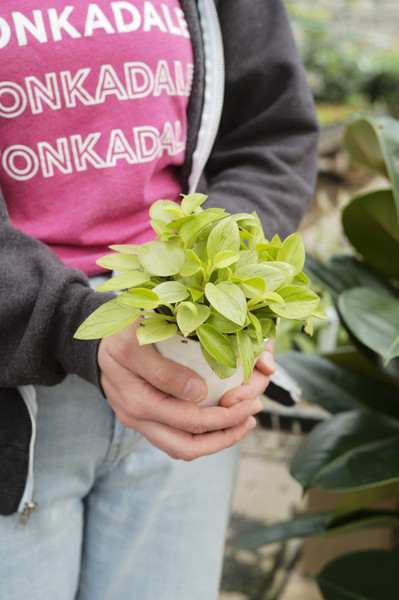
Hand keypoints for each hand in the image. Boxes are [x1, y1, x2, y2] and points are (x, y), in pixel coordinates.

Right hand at [97, 319, 263, 460]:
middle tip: (252, 416)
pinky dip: (201, 435)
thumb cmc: (117, 337)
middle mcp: (138, 419)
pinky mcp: (144, 420)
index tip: (250, 401)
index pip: (191, 421)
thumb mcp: (136, 345)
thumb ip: (164, 372)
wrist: (93, 344)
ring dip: (216, 440)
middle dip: (226, 435)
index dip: (226, 417)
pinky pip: (175, 439)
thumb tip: (199, 394)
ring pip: (182, 448)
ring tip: (243, 422)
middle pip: (188, 447)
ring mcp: (140, 423)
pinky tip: (221, 420)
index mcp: (138, 402)